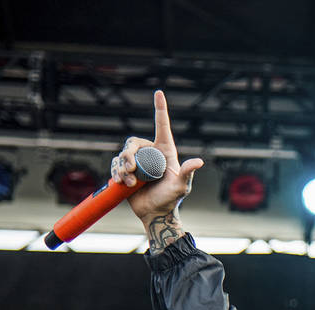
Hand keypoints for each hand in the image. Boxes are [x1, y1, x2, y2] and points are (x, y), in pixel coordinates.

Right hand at [110, 90, 203, 251]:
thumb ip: (187, 173)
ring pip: (123, 154)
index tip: (159, 92)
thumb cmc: (171, 199)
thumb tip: (198, 162)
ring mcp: (138, 162)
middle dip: (129, 154)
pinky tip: (121, 183)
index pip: (162, 126)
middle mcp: (151, 154)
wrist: (155, 213)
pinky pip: (116, 164)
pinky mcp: (126, 171)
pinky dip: (116, 172)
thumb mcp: (181, 186)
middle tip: (130, 170)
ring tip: (129, 182)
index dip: (160, 109)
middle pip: (134, 142)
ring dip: (122, 167)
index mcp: (165, 151)